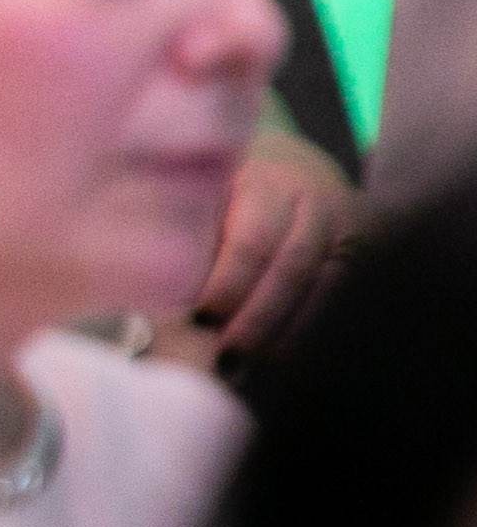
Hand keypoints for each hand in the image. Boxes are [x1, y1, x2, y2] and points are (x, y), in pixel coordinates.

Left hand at [187, 127, 353, 356]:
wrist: (292, 162)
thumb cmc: (230, 184)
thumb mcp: (206, 187)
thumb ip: (187, 225)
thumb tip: (159, 288)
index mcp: (267, 180)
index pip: (252, 240)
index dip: (228, 285)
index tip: (200, 319)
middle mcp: (315, 201)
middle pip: (291, 269)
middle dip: (257, 318)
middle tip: (225, 355)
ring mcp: (347, 226)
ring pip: (325, 287)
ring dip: (286, 331)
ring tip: (250, 363)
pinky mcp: (367, 250)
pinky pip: (341, 296)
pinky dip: (312, 329)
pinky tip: (282, 355)